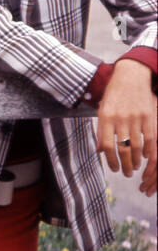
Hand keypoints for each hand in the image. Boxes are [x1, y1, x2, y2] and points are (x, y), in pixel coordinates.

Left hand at [96, 57, 155, 189]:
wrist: (130, 76)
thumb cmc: (114, 94)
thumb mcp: (102, 110)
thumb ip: (101, 130)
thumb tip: (100, 151)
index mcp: (105, 117)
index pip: (107, 146)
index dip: (111, 160)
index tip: (114, 168)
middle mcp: (120, 118)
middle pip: (123, 148)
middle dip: (125, 165)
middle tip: (127, 173)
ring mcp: (135, 117)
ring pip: (137, 145)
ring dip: (137, 160)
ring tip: (136, 167)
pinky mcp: (148, 115)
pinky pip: (150, 137)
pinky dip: (149, 150)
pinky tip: (146, 156)